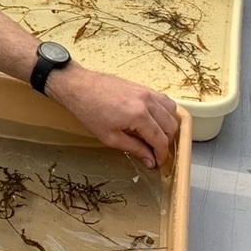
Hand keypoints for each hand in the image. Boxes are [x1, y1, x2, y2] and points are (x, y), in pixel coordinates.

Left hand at [47, 65, 178, 167]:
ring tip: (156, 137)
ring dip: (168, 126)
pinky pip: (163, 100)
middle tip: (156, 152)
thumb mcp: (110, 137)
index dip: (162, 155)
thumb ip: (135, 149)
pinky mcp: (142, 86)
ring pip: (171, 111)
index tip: (158, 163)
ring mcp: (146, 91)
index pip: (161, 140)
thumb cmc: (89, 111)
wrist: (78, 86)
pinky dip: (165, 112)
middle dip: (167, 142)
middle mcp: (147, 101)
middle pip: (171, 126)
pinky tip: (154, 120)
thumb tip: (150, 160)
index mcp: (139, 115)